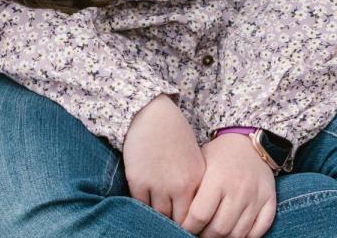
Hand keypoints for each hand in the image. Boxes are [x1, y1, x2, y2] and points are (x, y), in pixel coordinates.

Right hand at [123, 94, 205, 224]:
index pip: (194, 216)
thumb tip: (188, 211)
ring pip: (158, 216)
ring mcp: (158, 185)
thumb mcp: (193, 159)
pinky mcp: (138, 181)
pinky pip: (140, 205)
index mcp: (197, 180)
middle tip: (169, 221)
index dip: (188, 223)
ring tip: (156, 214)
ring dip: (156, 215)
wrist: (152, 114)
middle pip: (176, 220)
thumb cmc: (174, 134)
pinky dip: (141, 206)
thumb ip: (193, 185)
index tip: (183, 223)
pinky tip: (143, 201)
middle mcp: (180, 186)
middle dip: (173, 222)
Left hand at [182, 134, 275, 237]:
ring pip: (238, 234)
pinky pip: (259, 231)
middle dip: (206, 236)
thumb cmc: (219, 155)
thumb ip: (192, 189)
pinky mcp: (269, 201)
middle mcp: (238, 189)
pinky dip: (246, 236)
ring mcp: (256, 197)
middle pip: (219, 229)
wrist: (250, 142)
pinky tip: (235, 231)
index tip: (185, 227)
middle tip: (200, 233)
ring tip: (215, 233)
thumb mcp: (201, 163)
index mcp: (217, 178)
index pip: (199, 215)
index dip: (189, 226)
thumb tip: (179, 216)